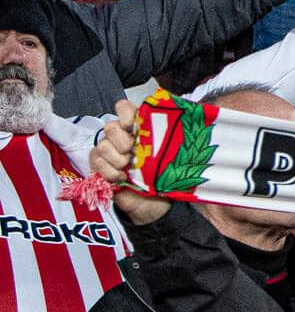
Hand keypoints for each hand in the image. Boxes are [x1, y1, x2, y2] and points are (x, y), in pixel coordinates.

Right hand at [93, 100, 167, 225]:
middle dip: (121, 140)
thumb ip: (169, 136)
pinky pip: (96, 163)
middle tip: (133, 152)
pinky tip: (122, 178)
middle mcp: (121, 137)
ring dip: (116, 159)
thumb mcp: (172, 153)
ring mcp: (109, 153)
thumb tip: (181, 119)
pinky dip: (109, 172)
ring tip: (129, 167)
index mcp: (139, 129)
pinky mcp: (100, 168)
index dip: (124, 112)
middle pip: (110, 127)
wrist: (154, 203)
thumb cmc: (164, 175)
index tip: (132, 124)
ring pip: (102, 146)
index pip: (124, 108)